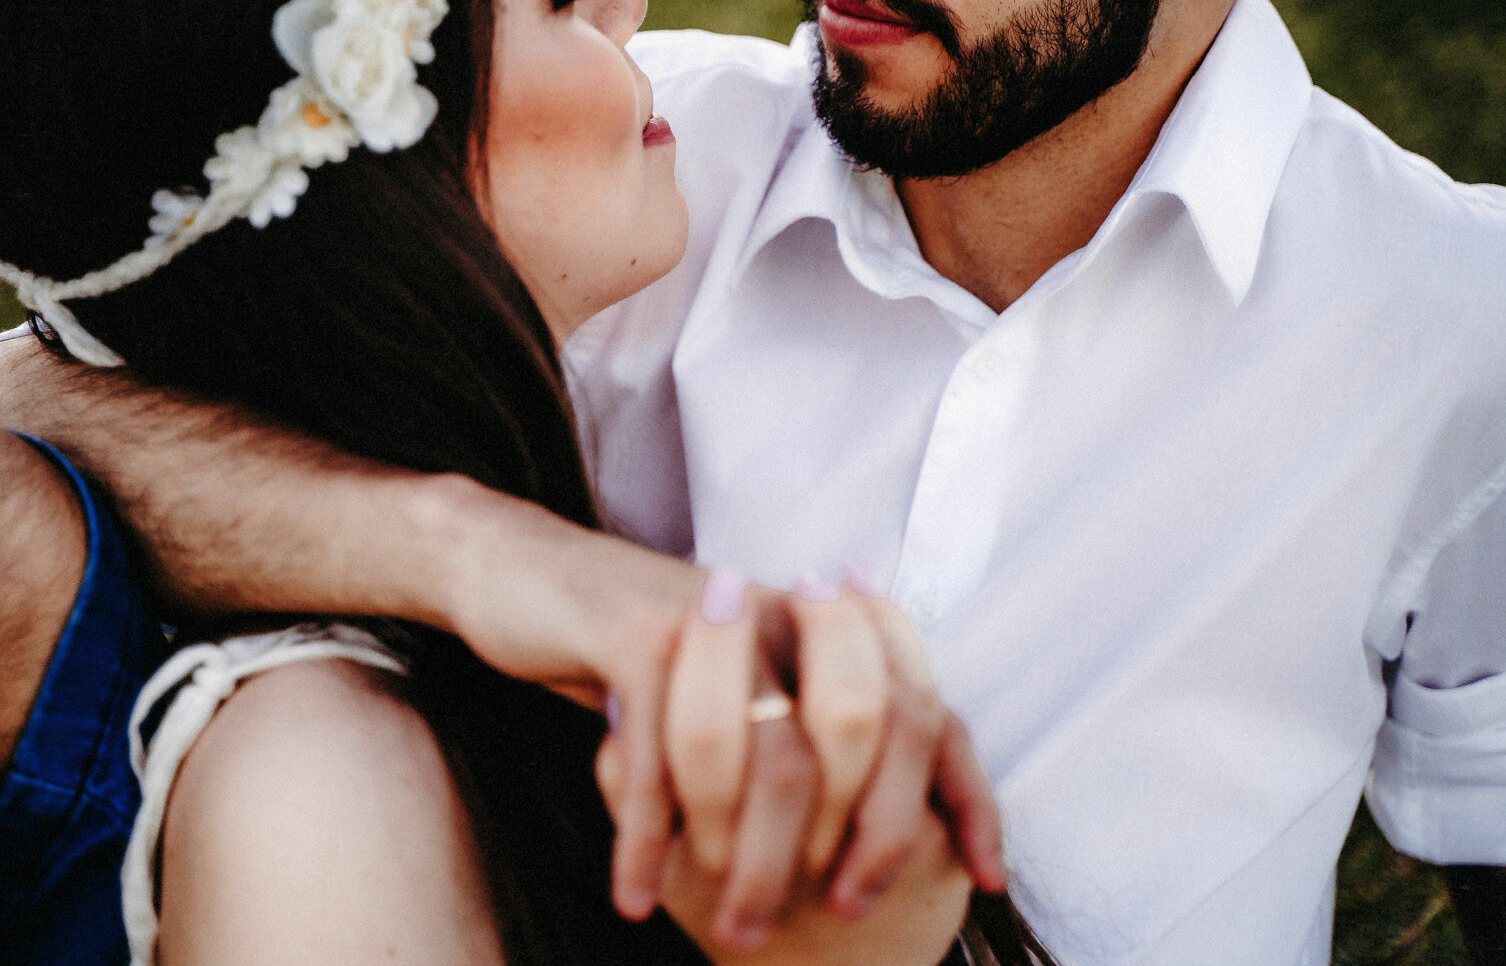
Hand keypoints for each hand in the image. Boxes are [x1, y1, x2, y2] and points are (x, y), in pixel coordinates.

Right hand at [591, 568, 1002, 949]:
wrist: (527, 577)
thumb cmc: (647, 661)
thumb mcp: (738, 701)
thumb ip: (804, 752)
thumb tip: (868, 855)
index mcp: (829, 632)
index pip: (928, 712)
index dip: (965, 796)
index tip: (978, 882)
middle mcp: (786, 614)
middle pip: (862, 732)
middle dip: (851, 842)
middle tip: (822, 914)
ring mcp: (716, 618)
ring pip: (765, 756)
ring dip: (746, 858)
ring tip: (726, 927)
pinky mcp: (637, 629)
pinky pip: (663, 749)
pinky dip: (648, 837)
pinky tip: (637, 894)